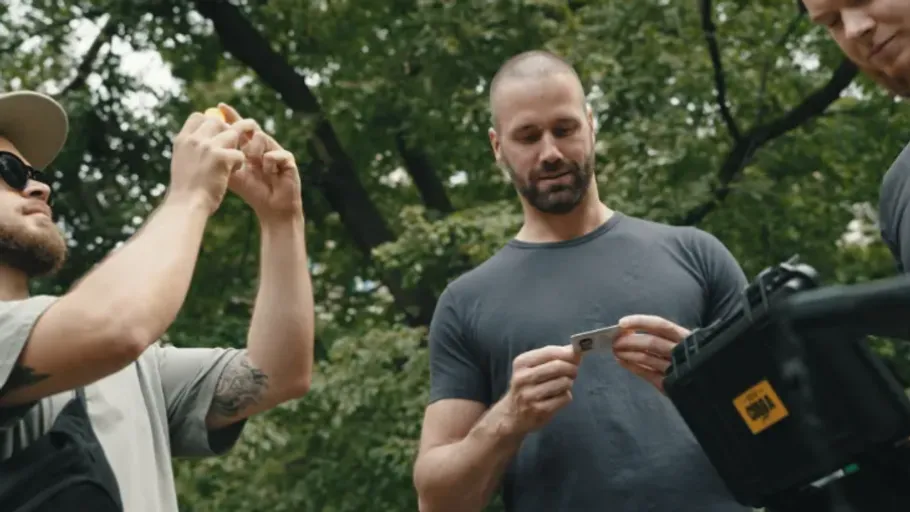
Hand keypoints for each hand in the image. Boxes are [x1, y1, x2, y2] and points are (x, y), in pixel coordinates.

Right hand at [169, 112, 256, 214]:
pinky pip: (239, 153)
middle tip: (233, 145)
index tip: (216, 134)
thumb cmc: (185, 191)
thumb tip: (205, 141)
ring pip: (232, 134)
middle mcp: (194, 139)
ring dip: (236, 146)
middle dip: (228, 131)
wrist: (186, 206)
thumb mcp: (182, 164)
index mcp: (182, 140)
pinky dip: (239, 163)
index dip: (210, 122)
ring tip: (234, 161)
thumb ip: (192, 150)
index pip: (198, 117)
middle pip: (218, 122)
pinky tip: (233, 173)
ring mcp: (208, 147)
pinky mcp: (222, 157)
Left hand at [217, 103, 302, 220]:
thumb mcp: (231, 174)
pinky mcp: (288, 159)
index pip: (238, 127)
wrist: (271, 208)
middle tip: (236, 135)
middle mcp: (263, 146)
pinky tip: (269, 175)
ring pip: (261, 137)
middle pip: (252, 126)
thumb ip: (220, 159)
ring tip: (255, 166)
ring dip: (255, 152)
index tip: (220, 106)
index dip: (231, 116)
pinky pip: (273, 153)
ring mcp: (276, 150)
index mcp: (249, 148)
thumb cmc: (252, 192)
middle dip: (244, 129)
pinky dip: (268, 165)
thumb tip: (201, 145)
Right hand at [495, 345, 580, 437]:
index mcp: (521, 363)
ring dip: (569, 383)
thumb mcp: (533, 367)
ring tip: (563, 385)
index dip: (567, 352)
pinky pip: (565, 397)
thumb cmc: (527, 386)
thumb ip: (553, 357)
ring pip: (564, 382)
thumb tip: (576, 351)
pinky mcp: (540, 410)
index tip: (578, 353)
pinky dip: (566, 396)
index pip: (549, 352)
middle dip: (572, 368)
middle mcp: (523, 378)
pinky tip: (558, 397)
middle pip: (558, 366)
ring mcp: (531, 395)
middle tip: (574, 371)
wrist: (512, 414)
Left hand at [612, 315, 690, 393]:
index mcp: (687, 337)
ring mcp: (676, 369)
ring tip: (616, 351)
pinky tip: (622, 362)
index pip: (661, 325)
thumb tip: (632, 329)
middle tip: (615, 340)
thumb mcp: (687, 342)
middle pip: (651, 342)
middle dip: (630, 340)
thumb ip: (664, 336)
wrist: (712, 387)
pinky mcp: (671, 385)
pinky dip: (633, 367)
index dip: (640, 322)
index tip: (622, 323)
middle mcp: (682, 352)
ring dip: (628, 353)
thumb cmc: (695, 357)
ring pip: (647, 358)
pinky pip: (647, 374)